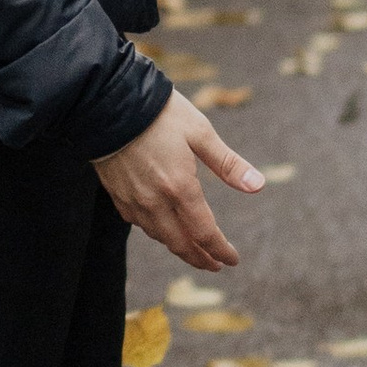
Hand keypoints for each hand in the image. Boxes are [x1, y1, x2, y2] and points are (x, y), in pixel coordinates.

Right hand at [94, 89, 263, 270]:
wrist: (107, 102)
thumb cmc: (159, 112)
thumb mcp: (200, 132)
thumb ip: (228, 164)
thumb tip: (259, 186)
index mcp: (180, 187)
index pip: (205, 233)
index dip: (221, 250)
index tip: (233, 260)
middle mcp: (155, 201)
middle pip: (180, 243)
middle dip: (199, 258)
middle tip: (214, 264)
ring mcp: (133, 199)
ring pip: (158, 235)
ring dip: (177, 246)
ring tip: (191, 248)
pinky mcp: (116, 193)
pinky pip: (137, 222)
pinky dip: (154, 230)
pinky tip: (159, 226)